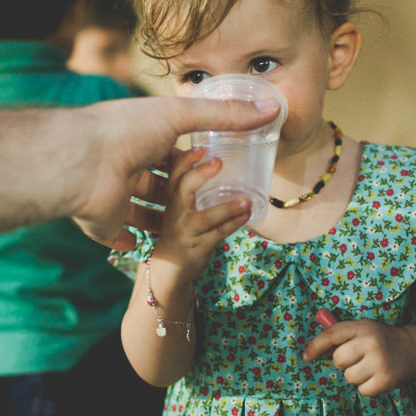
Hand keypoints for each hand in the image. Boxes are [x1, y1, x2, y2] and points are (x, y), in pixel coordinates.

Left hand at [70, 95, 276, 250]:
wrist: (82, 163)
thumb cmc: (127, 130)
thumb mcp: (182, 116)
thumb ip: (225, 116)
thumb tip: (273, 109)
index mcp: (141, 137)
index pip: (169, 150)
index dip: (190, 159)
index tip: (215, 169)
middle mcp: (125, 166)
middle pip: (157, 183)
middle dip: (179, 193)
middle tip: (209, 205)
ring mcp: (113, 197)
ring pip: (142, 213)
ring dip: (162, 221)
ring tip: (192, 230)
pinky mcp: (104, 225)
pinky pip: (118, 237)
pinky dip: (131, 242)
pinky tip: (148, 247)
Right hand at [150, 146, 251, 280]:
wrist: (168, 268)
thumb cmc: (179, 228)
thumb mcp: (178, 205)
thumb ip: (189, 184)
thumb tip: (205, 153)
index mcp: (171, 198)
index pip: (173, 173)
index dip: (184, 159)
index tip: (199, 147)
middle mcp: (175, 212)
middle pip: (182, 189)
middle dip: (200, 174)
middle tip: (219, 162)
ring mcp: (185, 231)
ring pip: (204, 217)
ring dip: (227, 208)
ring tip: (247, 199)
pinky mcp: (197, 247)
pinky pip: (217, 235)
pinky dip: (233, 225)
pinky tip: (247, 216)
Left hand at [302, 318, 415, 397]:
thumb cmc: (381, 340)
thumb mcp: (363, 330)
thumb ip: (340, 338)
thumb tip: (314, 352)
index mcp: (362, 327)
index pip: (331, 335)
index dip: (315, 346)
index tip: (306, 357)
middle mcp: (371, 342)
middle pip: (338, 360)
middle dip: (343, 362)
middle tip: (358, 358)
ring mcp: (380, 362)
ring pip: (349, 377)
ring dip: (356, 376)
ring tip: (370, 367)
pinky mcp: (387, 380)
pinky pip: (362, 390)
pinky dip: (368, 387)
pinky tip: (378, 376)